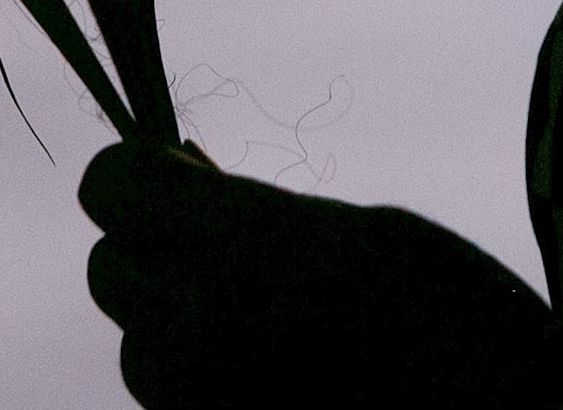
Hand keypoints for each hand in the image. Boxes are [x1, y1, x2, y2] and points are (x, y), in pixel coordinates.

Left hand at [79, 142, 551, 408]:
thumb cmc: (455, 311)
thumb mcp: (358, 226)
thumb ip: (251, 211)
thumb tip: (184, 180)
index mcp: (238, 249)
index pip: (108, 186)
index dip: (136, 175)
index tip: (180, 176)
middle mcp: (197, 331)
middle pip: (108, 271)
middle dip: (152, 250)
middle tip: (224, 247)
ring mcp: (200, 402)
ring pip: (135, 349)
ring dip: (172, 325)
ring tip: (258, 322)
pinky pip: (172, 404)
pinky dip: (202, 382)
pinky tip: (271, 372)